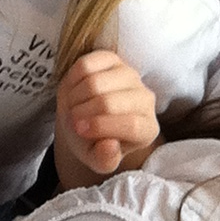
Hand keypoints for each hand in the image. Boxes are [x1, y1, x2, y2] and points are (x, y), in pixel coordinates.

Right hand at [56, 50, 157, 178]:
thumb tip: (109, 146)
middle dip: (82, 112)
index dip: (101, 127)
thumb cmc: (94, 143)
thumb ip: (105, 160)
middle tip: (72, 120)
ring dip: (75, 97)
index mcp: (148, 129)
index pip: (131, 125)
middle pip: (110, 102)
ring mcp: (130, 76)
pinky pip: (86, 64)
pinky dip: (73, 79)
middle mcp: (146, 99)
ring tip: (72, 107)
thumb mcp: (98, 161)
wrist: (86, 120)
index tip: (79, 130)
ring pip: (95, 82)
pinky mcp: (113, 59)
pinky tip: (73, 91)